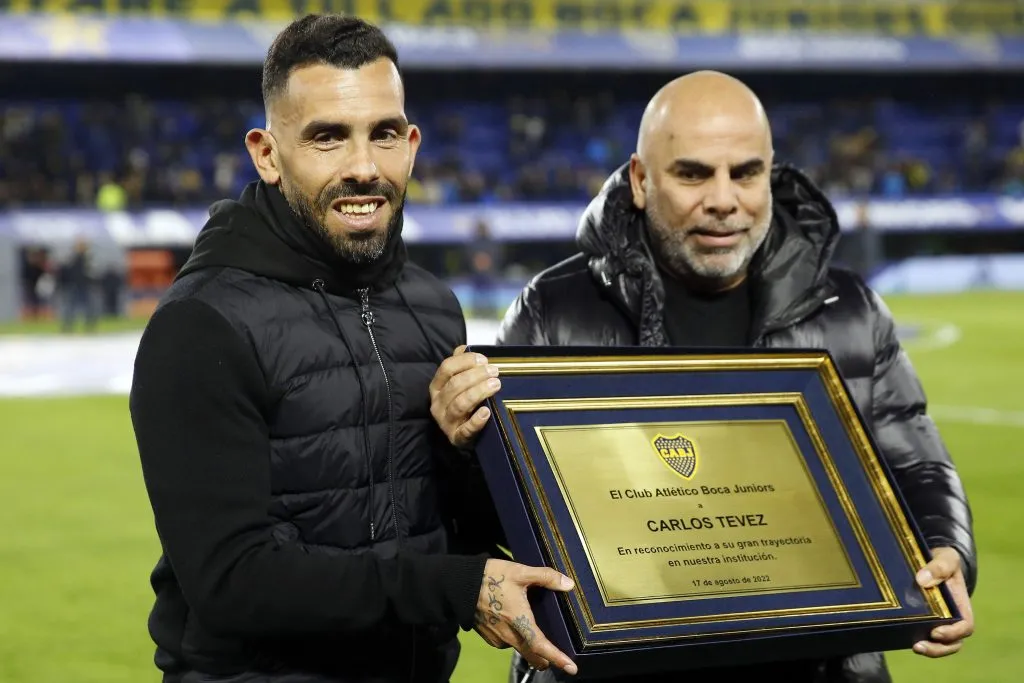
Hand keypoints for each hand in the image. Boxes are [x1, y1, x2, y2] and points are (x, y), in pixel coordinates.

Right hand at [430, 345, 501, 447]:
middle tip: (495, 372)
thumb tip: (464, 348)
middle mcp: (437, 403)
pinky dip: (476, 421)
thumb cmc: (462, 404)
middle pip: (454, 385)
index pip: (446, 368)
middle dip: (476, 376)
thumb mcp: (458, 383)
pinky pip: (466, 430)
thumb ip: (460, 364)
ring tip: (495, 385)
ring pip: (460, 404)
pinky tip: (487, 412)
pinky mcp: (457, 438)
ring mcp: (446, 422)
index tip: (484, 359)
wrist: (461, 435)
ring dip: (478, 392)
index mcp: (437, 387)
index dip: (465, 361)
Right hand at [473, 558, 577, 675]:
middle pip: (532, 655)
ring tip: (533, 630)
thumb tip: (569, 584)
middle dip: (545, 659)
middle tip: (555, 655)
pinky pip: (506, 643)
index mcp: (520, 621)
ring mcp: (497, 638)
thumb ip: (545, 577)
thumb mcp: (520, 572)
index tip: (572, 668)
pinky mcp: (488, 636)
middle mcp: (509, 635)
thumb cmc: (491, 577)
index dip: (558, 658)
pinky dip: (514, 638)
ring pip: (519, 648)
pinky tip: (514, 624)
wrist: (458, 584)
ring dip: (528, 645)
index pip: (541, 646)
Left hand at [913, 547, 974, 656]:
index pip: (965, 626)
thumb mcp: (946, 558)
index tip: (936, 632)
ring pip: (939, 644)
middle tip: (919, 646)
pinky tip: (901, 636)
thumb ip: (939, 566)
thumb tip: (922, 581)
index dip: (953, 633)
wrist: (933, 558)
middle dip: (938, 649)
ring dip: (928, 649)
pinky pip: (922, 634)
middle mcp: (952, 617)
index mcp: (961, 605)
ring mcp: (938, 621)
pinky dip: (915, 638)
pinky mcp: (923, 619)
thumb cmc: (944, 560)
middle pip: (952, 643)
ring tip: (913, 646)